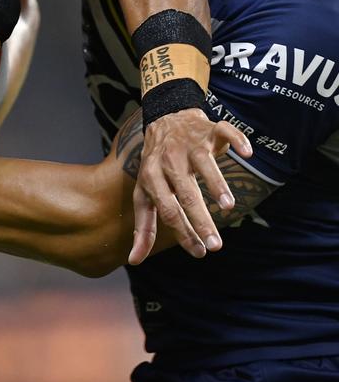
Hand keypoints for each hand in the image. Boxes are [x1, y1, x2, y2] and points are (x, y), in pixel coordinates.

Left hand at [128, 110, 252, 263]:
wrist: (163, 120)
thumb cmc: (155, 167)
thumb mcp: (144, 194)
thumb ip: (143, 227)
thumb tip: (133, 260)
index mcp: (152, 177)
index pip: (168, 210)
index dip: (182, 232)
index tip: (199, 253)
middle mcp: (170, 160)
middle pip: (186, 193)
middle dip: (200, 220)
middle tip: (216, 245)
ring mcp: (189, 143)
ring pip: (204, 164)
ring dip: (216, 184)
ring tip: (227, 207)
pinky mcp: (208, 129)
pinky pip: (224, 132)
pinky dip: (237, 140)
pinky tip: (247, 153)